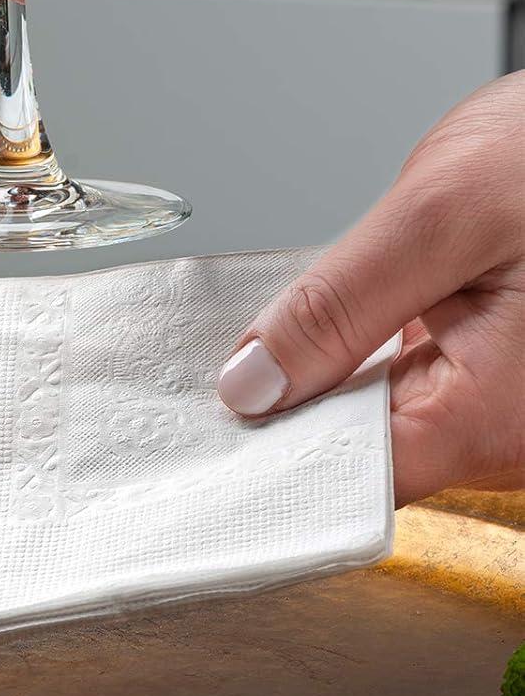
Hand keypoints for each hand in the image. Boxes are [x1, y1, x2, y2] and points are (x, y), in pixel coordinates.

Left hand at [217, 72, 524, 507]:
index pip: (354, 478)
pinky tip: (330, 329)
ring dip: (325, 380)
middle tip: (216, 372)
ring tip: (270, 343)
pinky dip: (361, 359)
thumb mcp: (441, 217)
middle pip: (363, 453)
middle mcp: (518, 438)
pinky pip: (410, 385)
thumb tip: (252, 383)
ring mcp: (511, 412)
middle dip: (291, 408)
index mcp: (503, 420)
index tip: (203, 436)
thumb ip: (340, 306)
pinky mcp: (503, 382)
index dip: (272, 454)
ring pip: (382, 418)